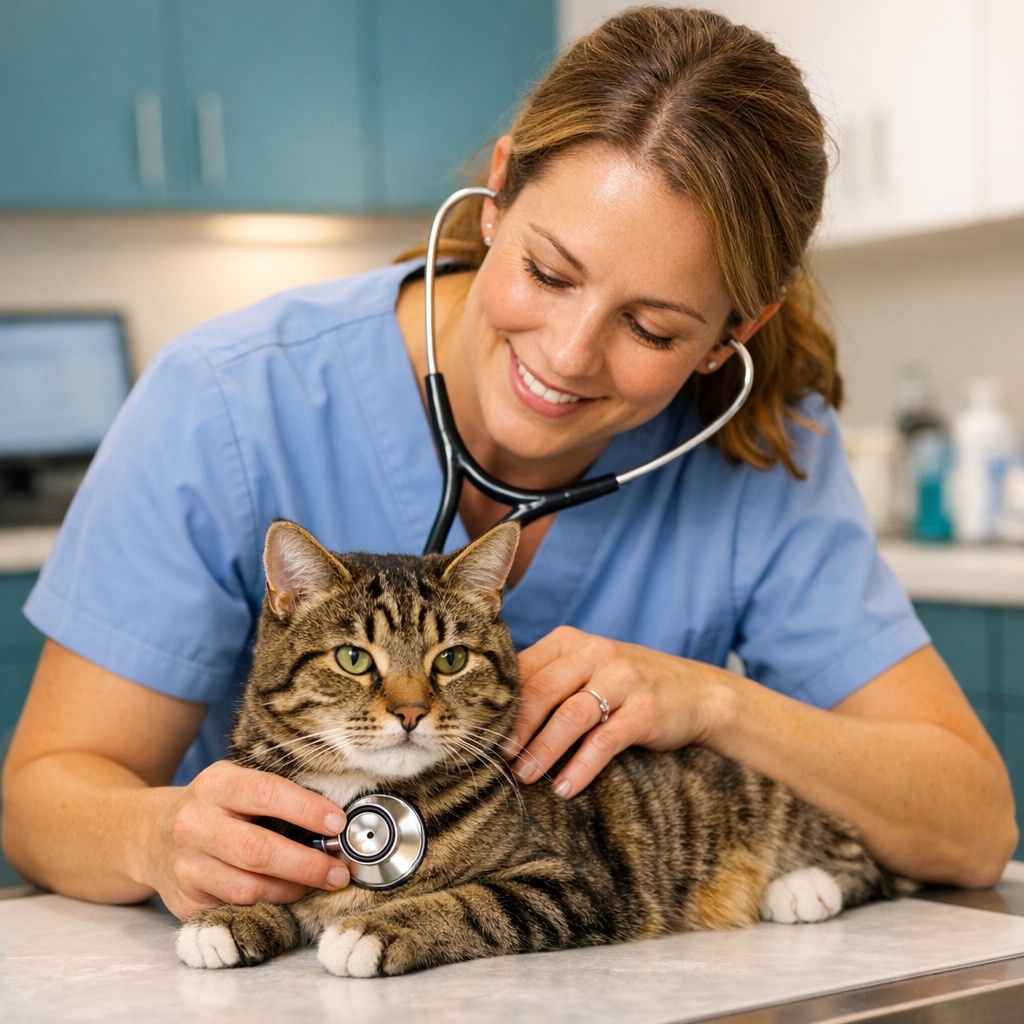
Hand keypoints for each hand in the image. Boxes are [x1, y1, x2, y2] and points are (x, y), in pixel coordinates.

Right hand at [146, 760, 351, 919]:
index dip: (306, 809)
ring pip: (249, 889)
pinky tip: (287, 895)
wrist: (149, 834)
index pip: (266, 793)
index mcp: (214, 785)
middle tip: (339, 869)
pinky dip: (269, 904)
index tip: (338, 823)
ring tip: (319, 882)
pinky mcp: (185, 903)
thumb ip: (276, 794)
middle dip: (307, 864)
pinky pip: (236, 910)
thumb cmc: (214, 806)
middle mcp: (194, 825)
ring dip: (293, 889)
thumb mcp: (236, 783)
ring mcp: (185, 867)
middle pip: (258, 851)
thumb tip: (334, 820)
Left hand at [504, 626, 721, 798]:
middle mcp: (594, 652)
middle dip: (515, 729)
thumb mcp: (585, 670)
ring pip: (569, 716)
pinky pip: (604, 741)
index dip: (498, 704)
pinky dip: (581, 767)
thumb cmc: (626, 686)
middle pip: (541, 690)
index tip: (480, 734)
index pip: (523, 669)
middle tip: (497, 759)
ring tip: (524, 777)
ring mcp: (622, 679)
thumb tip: (490, 717)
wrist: (697, 693)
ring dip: (542, 750)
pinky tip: (566, 788)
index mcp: (569, 641)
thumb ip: (545, 682)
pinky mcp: (645, 709)